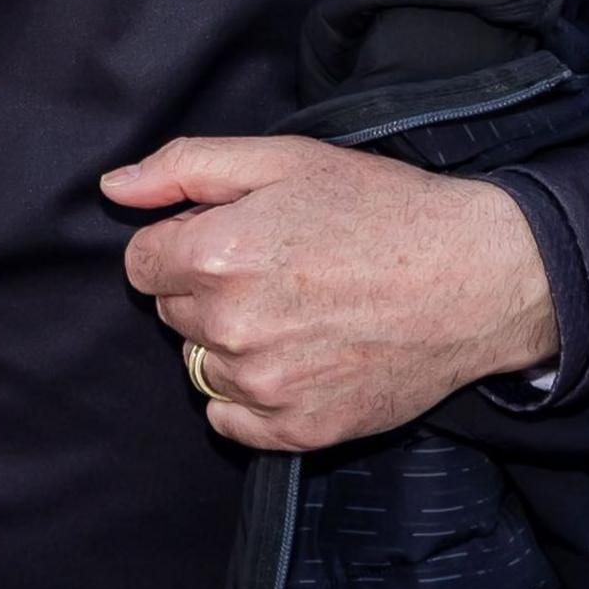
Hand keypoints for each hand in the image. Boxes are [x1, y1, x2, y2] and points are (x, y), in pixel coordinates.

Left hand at [105, 137, 555, 452]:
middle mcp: (232, 325)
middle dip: (207, 289)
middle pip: (172, 312)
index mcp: (218, 253)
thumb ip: (187, 168)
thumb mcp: (285, 159)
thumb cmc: (382, 208)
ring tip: (300, 312)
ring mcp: (265, 384)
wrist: (475, 276)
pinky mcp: (298, 429)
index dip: (185, 244)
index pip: (142, 263)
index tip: (236, 238)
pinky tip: (300, 358)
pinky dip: (251, 395)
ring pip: (200, 365)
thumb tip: (113, 187)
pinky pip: (229, 419)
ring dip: (231, 342)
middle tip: (281, 269)